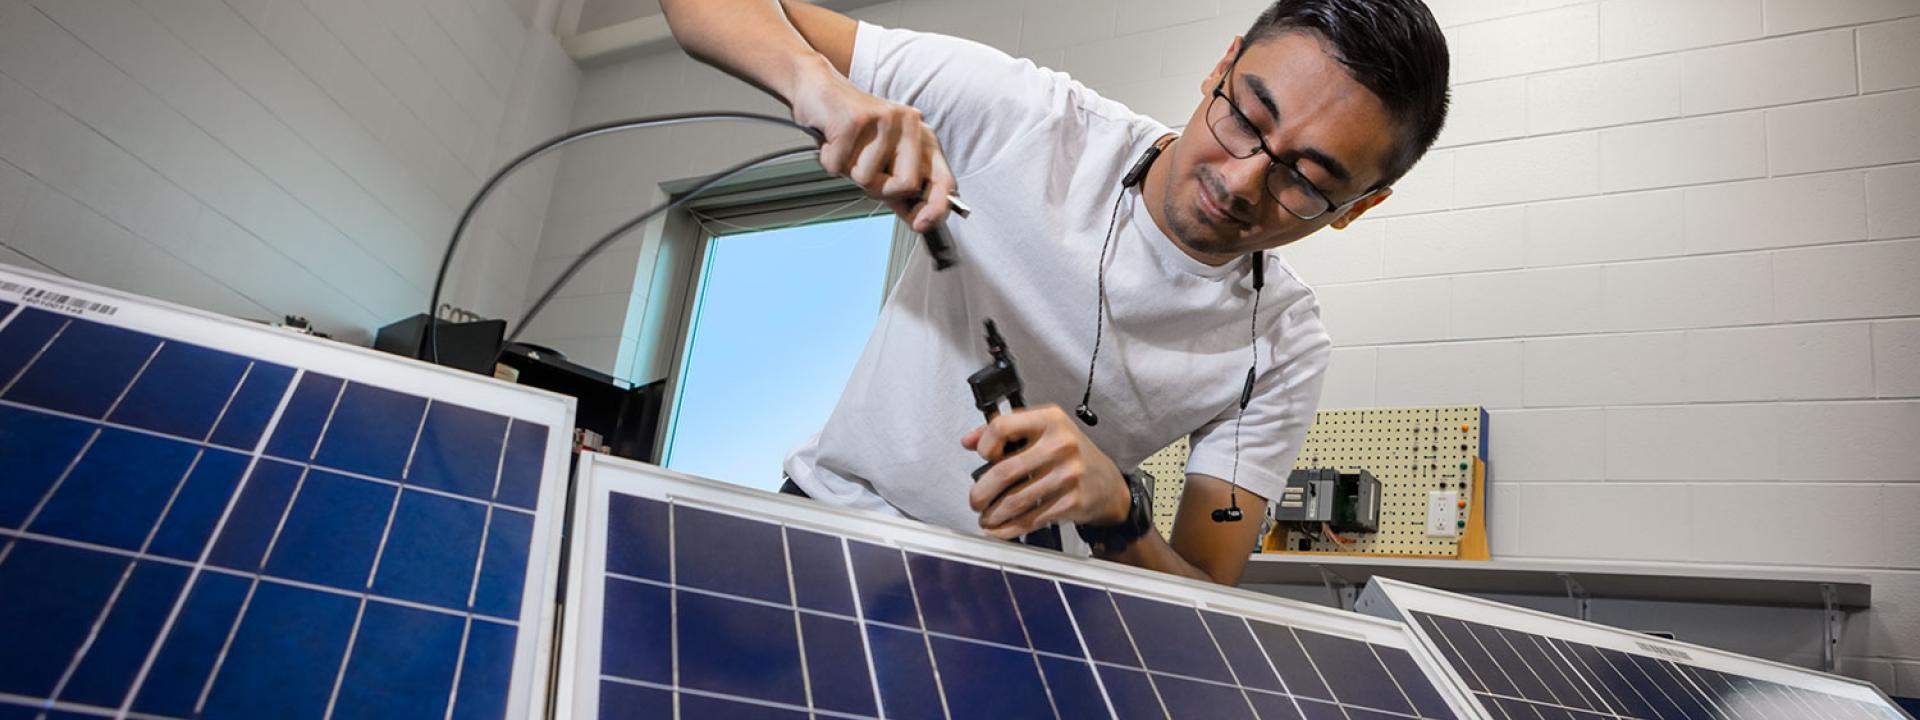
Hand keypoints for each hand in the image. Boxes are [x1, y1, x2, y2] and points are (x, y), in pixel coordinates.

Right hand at [788, 67, 955, 232]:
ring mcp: (885, 119)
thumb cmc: (852, 129)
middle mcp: (910, 124)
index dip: (936, 207)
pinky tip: (832, 141)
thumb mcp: (882, 162)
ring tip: (845, 149)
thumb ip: (902, 190)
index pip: (942, 178)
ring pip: (867, 178)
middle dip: (877, 188)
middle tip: (862, 170)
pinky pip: (840, 166)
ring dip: (848, 172)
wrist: (818, 88)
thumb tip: (920, 221)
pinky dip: (829, 161)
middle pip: (905, 185)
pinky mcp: (857, 119)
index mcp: (922, 136)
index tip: (922, 224)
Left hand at [962, 405, 1129, 539]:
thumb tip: (969, 440)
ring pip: (1015, 500)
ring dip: (993, 514)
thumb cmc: (1071, 454)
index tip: (984, 456)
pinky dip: (1009, 528)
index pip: (1002, 427)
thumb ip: (1007, 431)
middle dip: (982, 491)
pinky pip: (1031, 518)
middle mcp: (1060, 445)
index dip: (985, 444)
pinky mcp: (1071, 501)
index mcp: (1050, 420)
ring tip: (985, 517)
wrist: (1108, 484)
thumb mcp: (1044, 430)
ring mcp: (1067, 475)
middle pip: (1005, 470)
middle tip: (976, 499)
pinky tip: (999, 528)